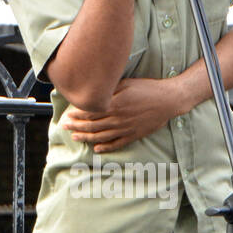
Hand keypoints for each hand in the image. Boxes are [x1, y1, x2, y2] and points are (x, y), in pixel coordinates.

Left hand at [61, 78, 180, 150]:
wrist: (168, 100)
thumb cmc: (147, 88)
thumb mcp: (127, 83)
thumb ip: (110, 90)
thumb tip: (95, 92)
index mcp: (114, 104)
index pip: (91, 111)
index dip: (77, 114)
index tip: (67, 114)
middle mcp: (117, 119)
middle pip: (92, 125)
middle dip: (77, 126)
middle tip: (65, 127)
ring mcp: (125, 129)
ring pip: (101, 136)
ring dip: (86, 137)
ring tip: (75, 137)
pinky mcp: (133, 135)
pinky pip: (117, 144)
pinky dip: (105, 148)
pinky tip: (96, 149)